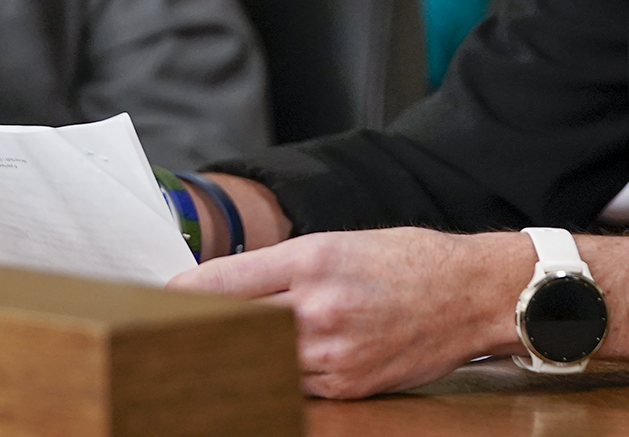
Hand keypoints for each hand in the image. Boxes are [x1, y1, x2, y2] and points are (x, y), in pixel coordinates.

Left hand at [168, 226, 533, 397]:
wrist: (470, 295)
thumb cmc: (406, 261)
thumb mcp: (339, 242)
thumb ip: (281, 265)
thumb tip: (224, 283)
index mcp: (313, 259)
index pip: (224, 280)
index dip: (182, 290)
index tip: (157, 293)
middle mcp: (319, 307)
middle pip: (233, 324)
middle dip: (198, 324)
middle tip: (167, 323)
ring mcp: (332, 353)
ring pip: (259, 358)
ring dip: (237, 351)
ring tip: (216, 344)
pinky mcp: (346, 387)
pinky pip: (293, 383)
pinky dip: (279, 372)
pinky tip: (273, 361)